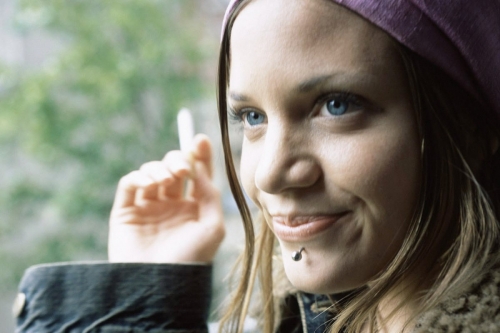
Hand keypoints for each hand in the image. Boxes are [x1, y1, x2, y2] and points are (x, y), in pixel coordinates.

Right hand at [108, 134, 223, 262]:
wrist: (158, 284)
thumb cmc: (190, 258)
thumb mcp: (212, 226)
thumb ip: (209, 193)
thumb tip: (199, 165)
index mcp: (193, 207)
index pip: (197, 174)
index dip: (199, 155)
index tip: (199, 140)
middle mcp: (170, 204)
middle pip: (173, 167)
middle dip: (178, 160)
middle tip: (183, 169)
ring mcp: (147, 207)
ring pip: (152, 171)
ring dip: (160, 168)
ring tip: (166, 181)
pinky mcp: (125, 211)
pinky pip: (130, 183)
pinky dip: (139, 176)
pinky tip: (151, 184)